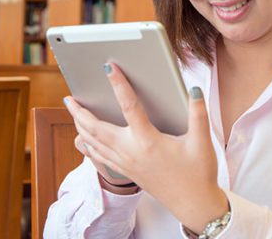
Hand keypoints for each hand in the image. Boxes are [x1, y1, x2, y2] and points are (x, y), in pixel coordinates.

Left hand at [64, 62, 228, 232]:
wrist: (193, 203)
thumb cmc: (198, 173)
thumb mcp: (202, 141)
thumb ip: (198, 113)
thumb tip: (193, 89)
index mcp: (149, 141)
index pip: (129, 106)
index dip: (119, 85)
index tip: (109, 68)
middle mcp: (132, 152)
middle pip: (97, 128)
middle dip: (80, 112)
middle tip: (69, 97)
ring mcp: (126, 164)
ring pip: (94, 143)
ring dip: (80, 126)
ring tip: (73, 113)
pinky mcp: (127, 172)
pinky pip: (99, 157)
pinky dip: (87, 145)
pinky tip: (83, 140)